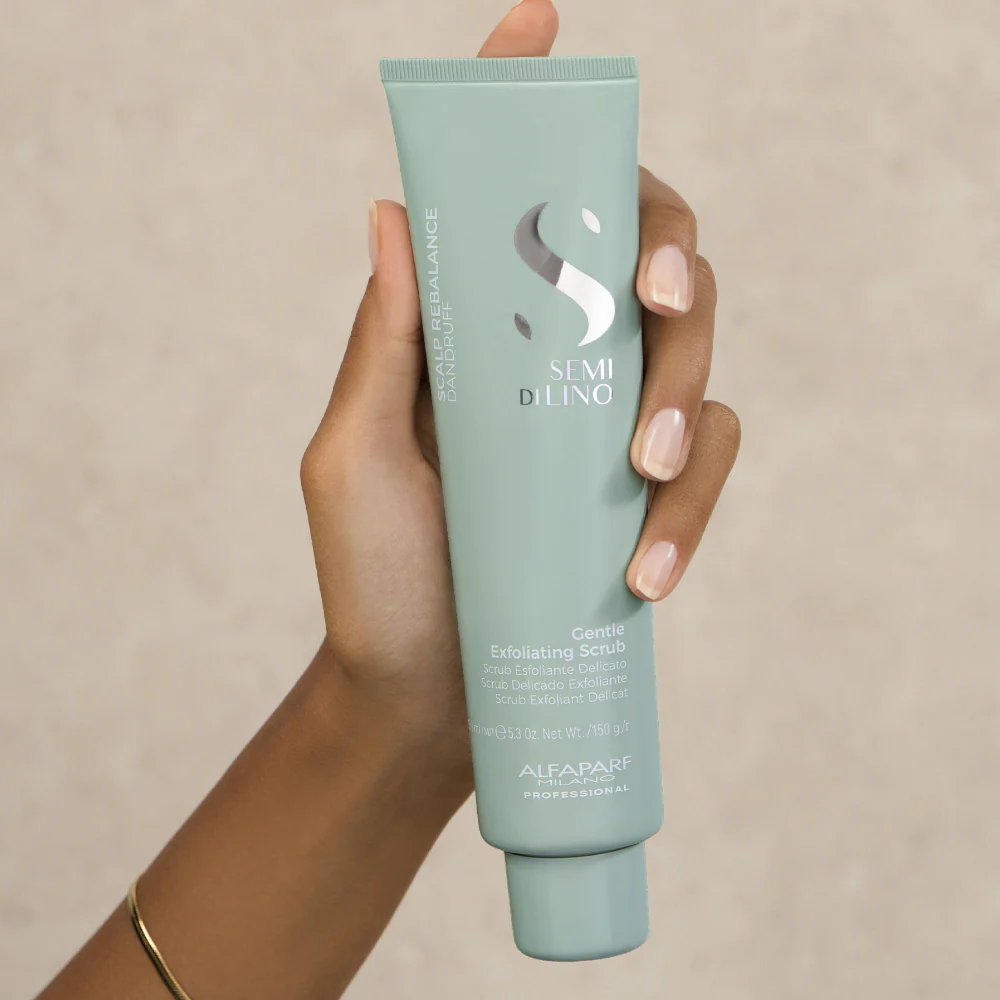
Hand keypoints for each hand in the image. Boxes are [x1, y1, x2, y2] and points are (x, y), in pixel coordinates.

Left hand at [300, 0, 739, 785]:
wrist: (421, 695)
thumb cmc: (375, 577)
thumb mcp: (353, 457)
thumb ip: (380, 343)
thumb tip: (388, 206)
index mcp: (471, 332)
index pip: (510, 201)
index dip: (530, 108)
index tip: (540, 23)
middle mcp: (549, 360)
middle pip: (644, 254)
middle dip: (666, 256)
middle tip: (656, 296)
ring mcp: (604, 427)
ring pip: (698, 356)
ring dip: (688, 395)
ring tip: (644, 472)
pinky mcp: (645, 500)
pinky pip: (706, 470)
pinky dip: (693, 511)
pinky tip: (647, 575)